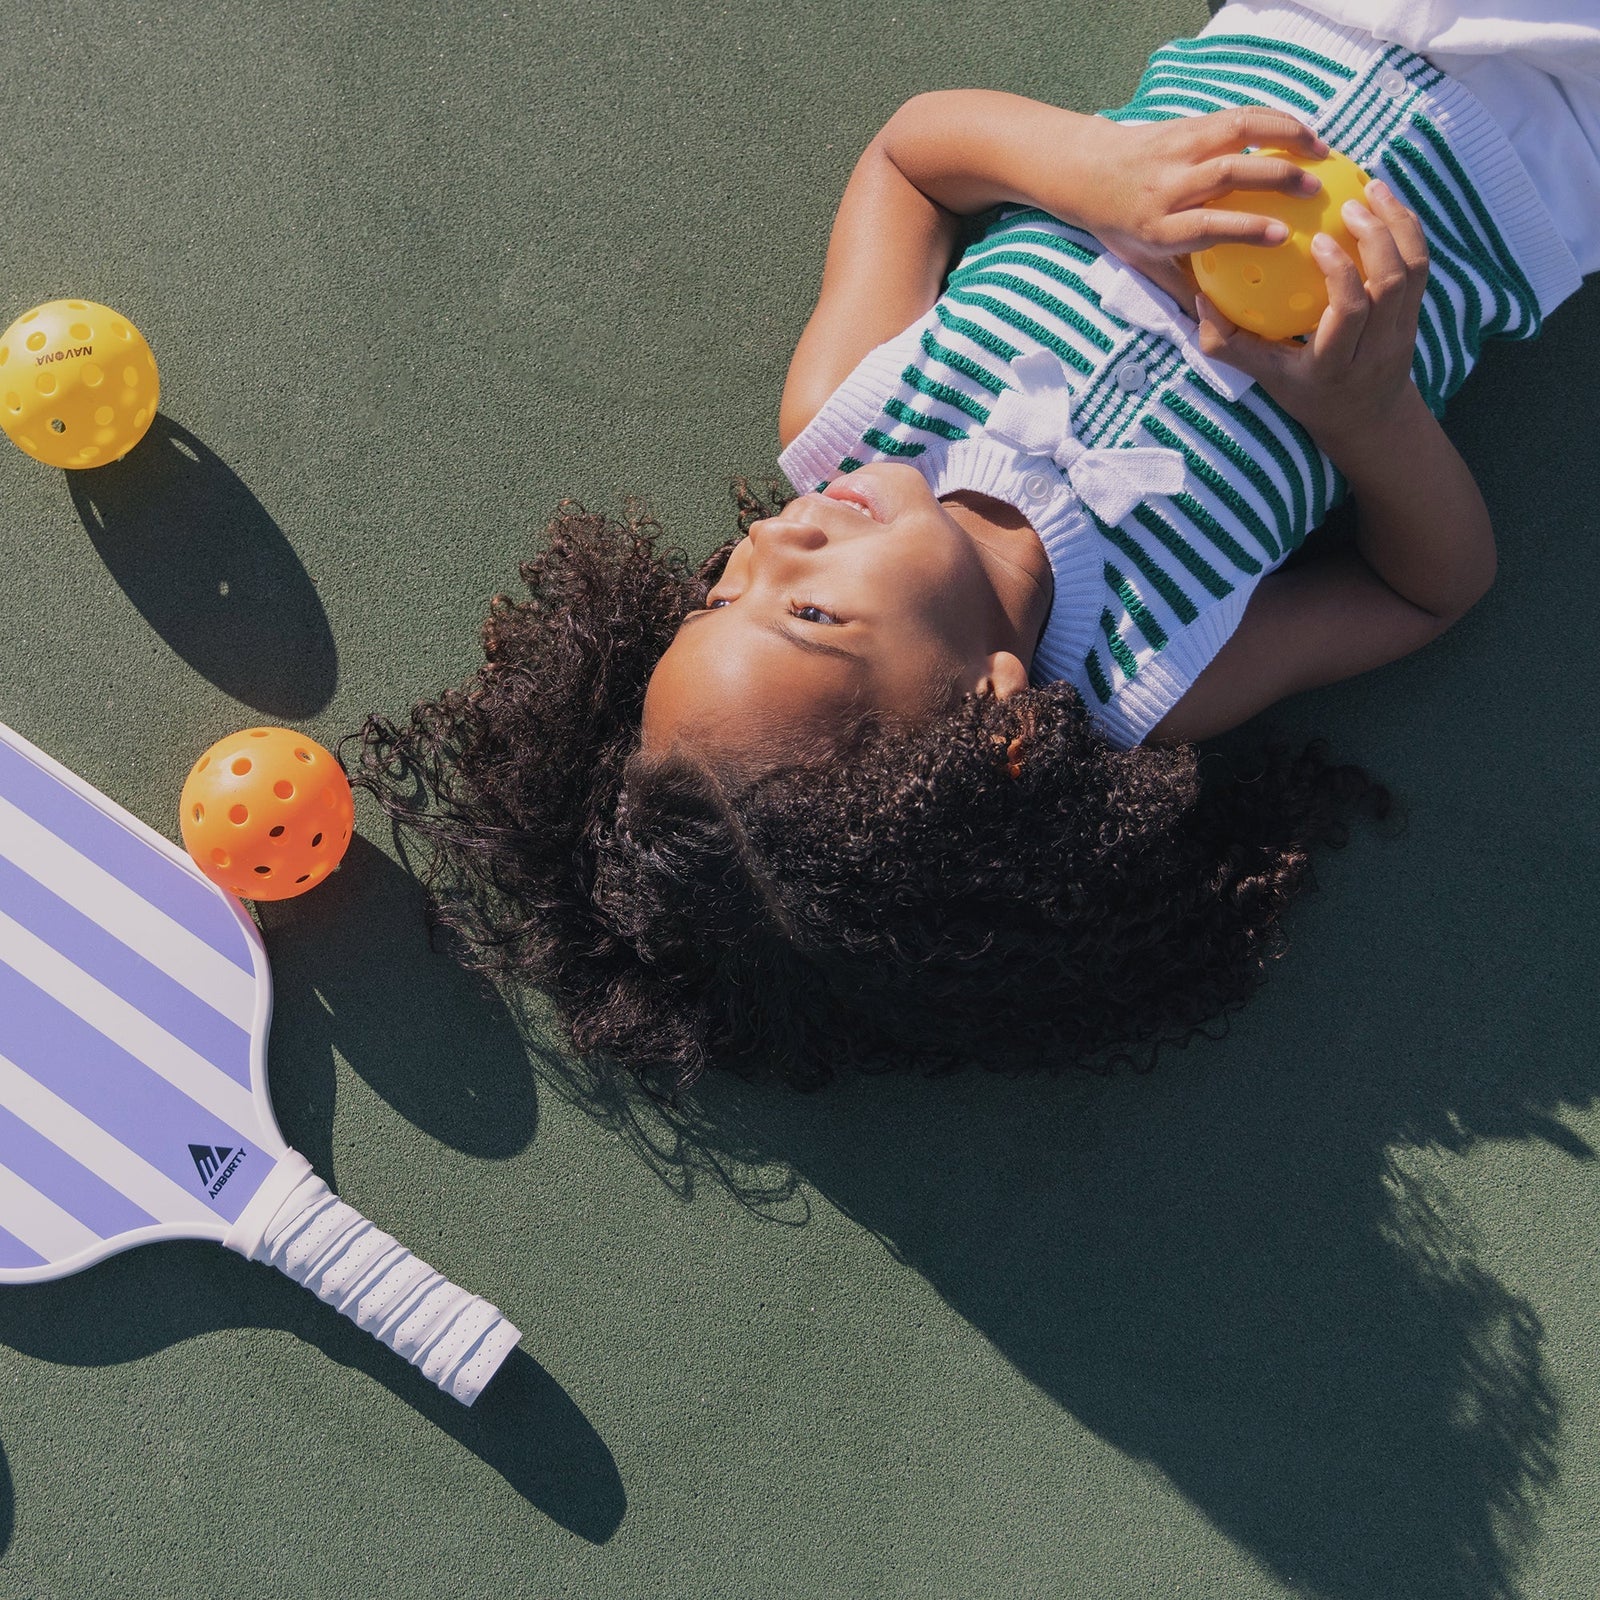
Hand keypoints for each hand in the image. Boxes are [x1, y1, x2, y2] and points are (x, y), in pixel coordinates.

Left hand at [1084, 106, 1330, 305]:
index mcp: (1157, 227)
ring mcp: (1177, 150)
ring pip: (1236, 133)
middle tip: (1315, 189)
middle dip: (1276, 177)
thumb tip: (1214, 327)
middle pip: (1226, 175)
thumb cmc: (1120, 226)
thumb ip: (1180, 289)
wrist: (1087, 171)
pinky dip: (1273, 120)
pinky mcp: (1187, 124)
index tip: (1283, 238)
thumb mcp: (1142, 264)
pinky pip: (1236, 117)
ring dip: (1284, 135)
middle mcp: (1168, 187)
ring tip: (1321, 150)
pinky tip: (1302, 131)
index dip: (1245, 230)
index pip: (1205, 226)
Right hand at [1193, 178, 1430, 457]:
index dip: (1341, 271)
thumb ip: (1231, 344)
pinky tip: (1386, 203)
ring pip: (1414, 269)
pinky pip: (1421, 265)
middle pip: (1392, 284)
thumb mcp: (1266, 377)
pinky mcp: (1418, 315)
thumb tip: (1201, 301)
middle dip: (1378, 236)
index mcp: (1338, 364)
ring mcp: (1404, 331)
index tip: (1318, 239)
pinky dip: (1408, 229)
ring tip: (1373, 188)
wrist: (1368, 419)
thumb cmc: (1308, 395)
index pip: (1351, 311)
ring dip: (1398, 224)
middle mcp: (1377, 347)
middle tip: (1350, 203)